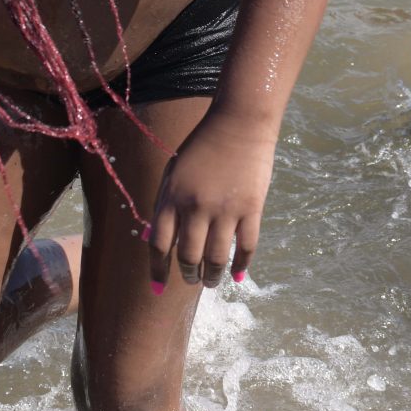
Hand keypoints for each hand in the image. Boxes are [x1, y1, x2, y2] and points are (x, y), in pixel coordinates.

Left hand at [144, 113, 277, 288]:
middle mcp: (196, 207)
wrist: (239, 123)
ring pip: (216, 257)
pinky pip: (246, 246)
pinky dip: (242, 264)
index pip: (159, 244)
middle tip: (192, 280)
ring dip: (212, 276)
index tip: (160, 287)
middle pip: (188, 256)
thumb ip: (166, 203)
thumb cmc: (203, 145)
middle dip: (188, 274)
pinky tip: (239, 274)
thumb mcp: (174, 171)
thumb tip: (159, 238)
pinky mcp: (251, 208)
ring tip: (212, 281)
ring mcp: (225, 209)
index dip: (158, 270)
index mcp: (172, 197)